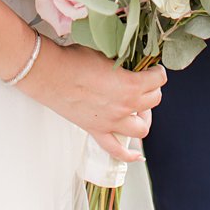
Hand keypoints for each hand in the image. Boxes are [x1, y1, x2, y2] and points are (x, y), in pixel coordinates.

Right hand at [18, 40, 166, 160]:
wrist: (50, 74)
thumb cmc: (76, 60)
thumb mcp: (107, 53)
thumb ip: (124, 62)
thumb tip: (132, 61)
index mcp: (131, 85)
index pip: (158, 80)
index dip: (157, 71)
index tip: (153, 69)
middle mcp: (125, 107)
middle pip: (154, 101)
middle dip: (153, 90)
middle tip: (145, 84)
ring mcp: (111, 122)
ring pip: (142, 128)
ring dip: (144, 117)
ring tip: (139, 108)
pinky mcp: (97, 131)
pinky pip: (116, 150)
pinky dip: (128, 155)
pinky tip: (136, 156)